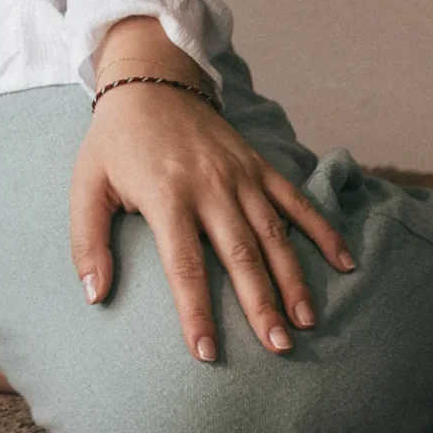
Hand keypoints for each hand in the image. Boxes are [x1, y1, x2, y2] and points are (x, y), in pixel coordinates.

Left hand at [71, 23, 355, 363]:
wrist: (151, 80)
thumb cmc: (115, 141)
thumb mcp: (86, 184)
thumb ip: (87, 241)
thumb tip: (95, 296)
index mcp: (166, 194)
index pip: (183, 265)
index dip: (196, 311)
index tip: (206, 352)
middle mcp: (209, 186)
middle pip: (240, 254)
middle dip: (261, 304)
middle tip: (278, 347)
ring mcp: (240, 174)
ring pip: (273, 233)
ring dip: (293, 278)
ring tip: (306, 321)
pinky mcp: (258, 164)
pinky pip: (296, 200)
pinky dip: (323, 229)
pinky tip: (345, 262)